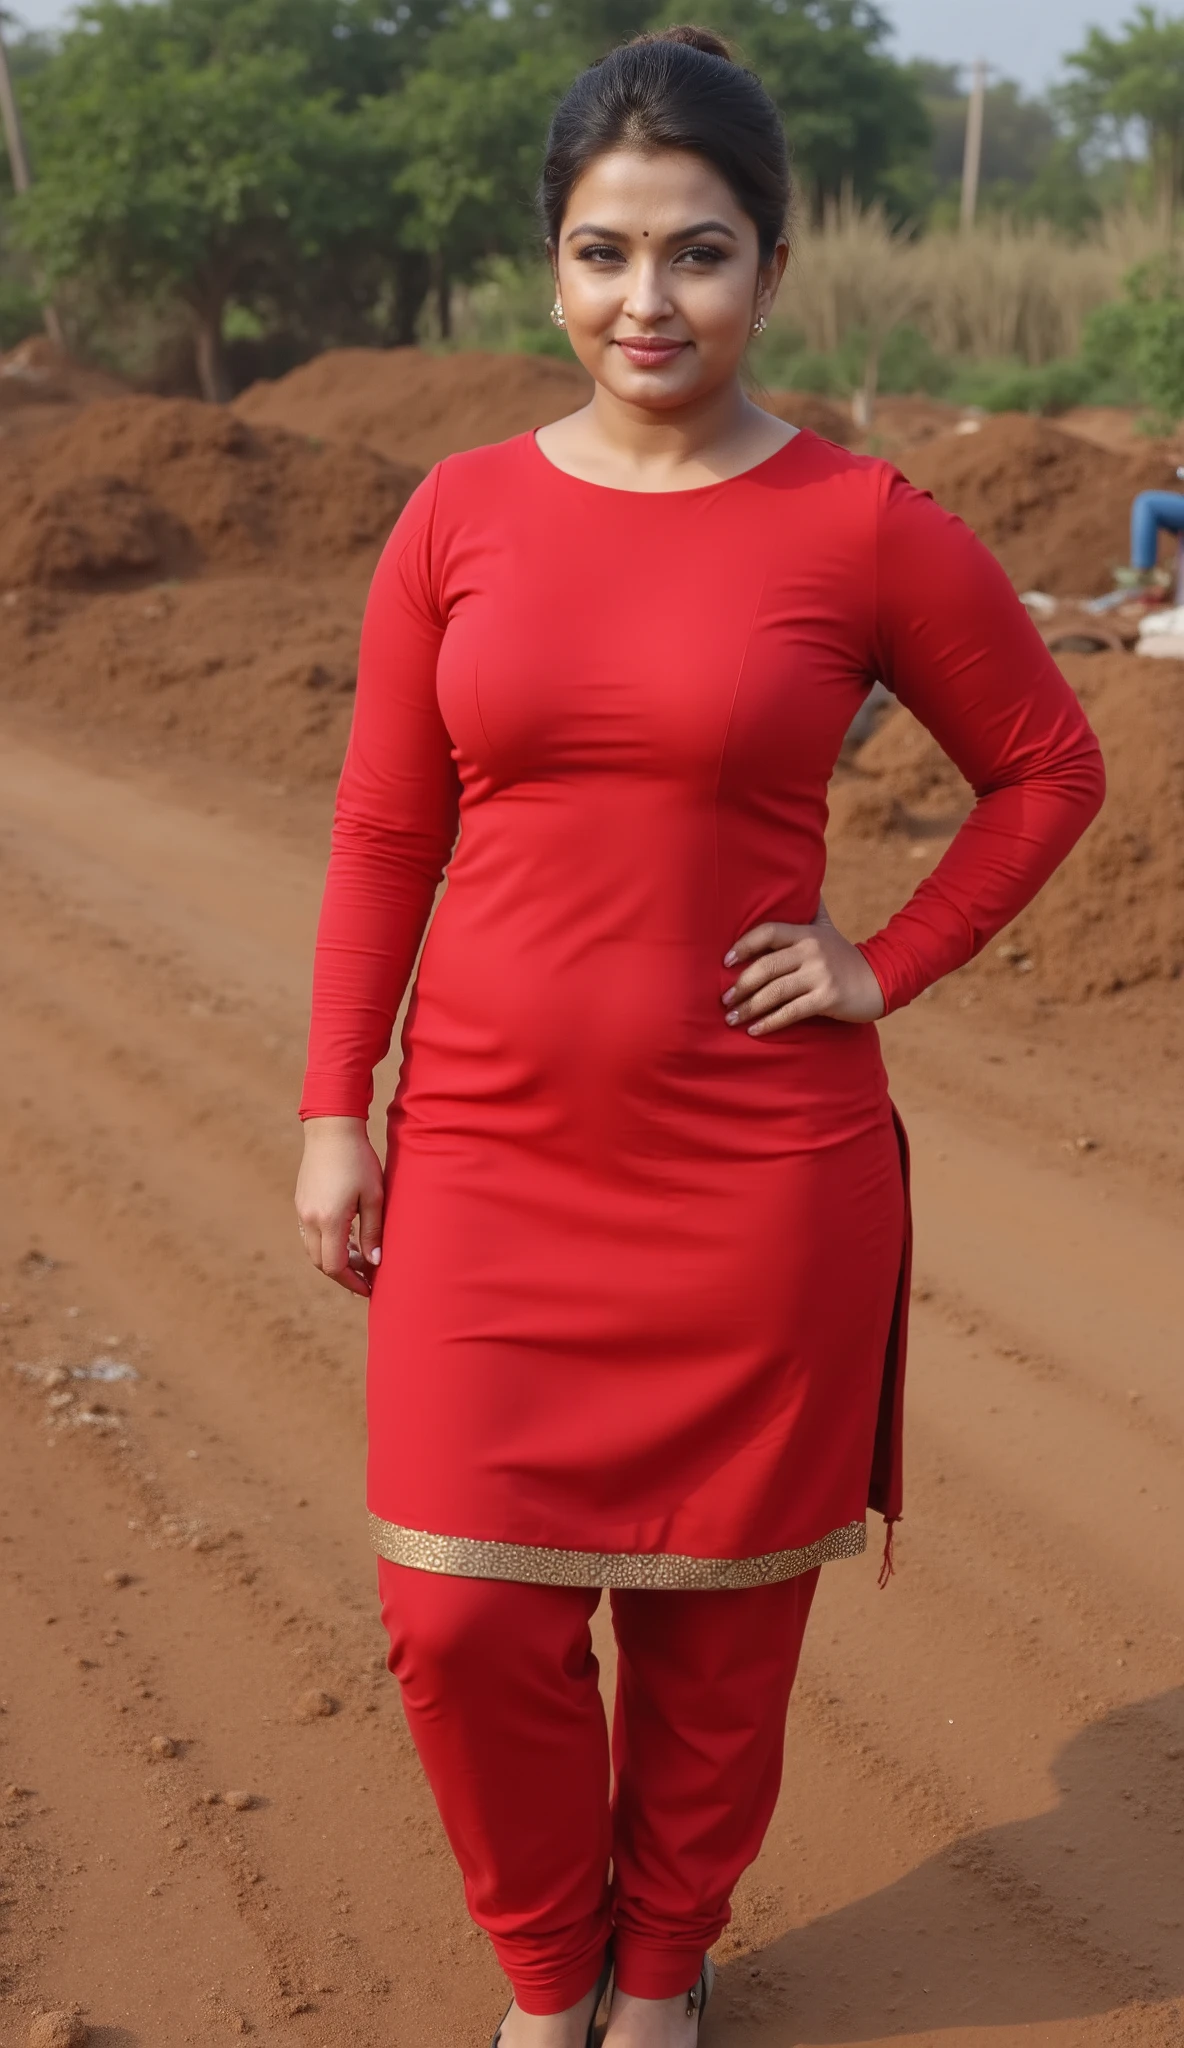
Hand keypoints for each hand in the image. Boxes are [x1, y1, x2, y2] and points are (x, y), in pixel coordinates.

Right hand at [295, 1116, 385, 1296]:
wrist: (332, 1130)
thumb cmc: (359, 1160)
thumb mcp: (374, 1197)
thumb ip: (373, 1232)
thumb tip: (375, 1262)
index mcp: (329, 1220)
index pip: (335, 1267)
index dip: (352, 1281)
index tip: (369, 1287)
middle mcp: (310, 1219)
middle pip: (321, 1263)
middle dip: (343, 1274)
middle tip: (366, 1276)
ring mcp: (302, 1211)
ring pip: (314, 1250)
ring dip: (334, 1259)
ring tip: (359, 1257)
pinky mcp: (301, 1202)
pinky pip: (310, 1234)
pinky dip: (326, 1244)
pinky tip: (346, 1238)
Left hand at [721, 900, 884, 1035]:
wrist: (880, 980)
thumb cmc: (845, 957)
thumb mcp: (828, 930)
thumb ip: (812, 911)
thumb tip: (802, 884)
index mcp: (807, 933)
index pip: (768, 932)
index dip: (744, 946)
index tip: (726, 962)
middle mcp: (812, 951)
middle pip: (766, 967)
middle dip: (741, 985)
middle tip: (725, 999)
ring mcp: (820, 975)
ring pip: (775, 992)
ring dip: (749, 1007)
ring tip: (732, 1018)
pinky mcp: (827, 998)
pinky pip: (791, 1012)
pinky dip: (770, 1023)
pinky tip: (755, 1030)